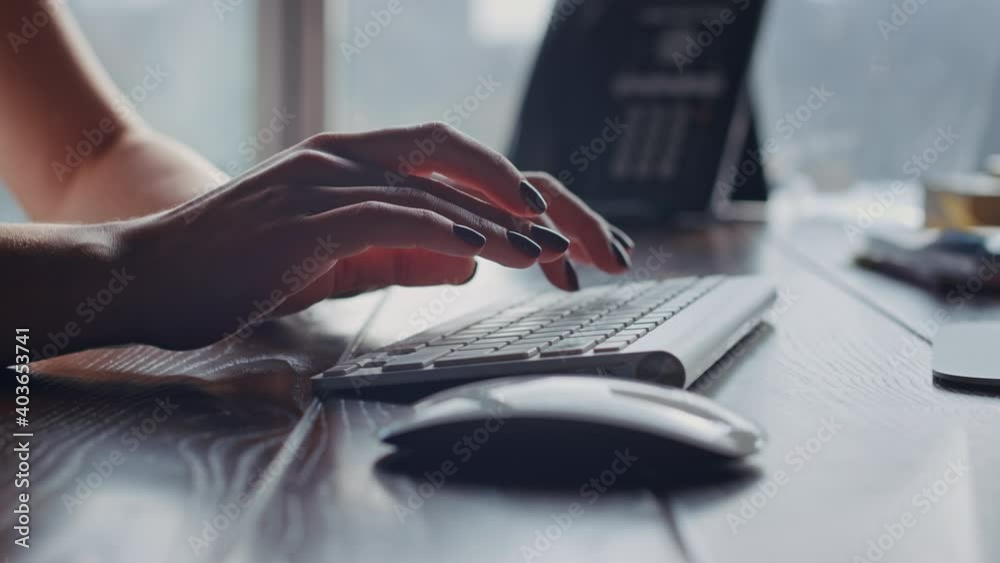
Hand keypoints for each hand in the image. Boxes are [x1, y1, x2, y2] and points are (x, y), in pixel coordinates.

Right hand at [111, 123, 632, 350]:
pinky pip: (385, 213)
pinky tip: (483, 250)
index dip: (523, 199)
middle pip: (466, 163)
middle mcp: (347, 158)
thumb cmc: (239, 267)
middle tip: (597, 245)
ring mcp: (323, 179)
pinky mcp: (302, 216)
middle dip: (541, 202)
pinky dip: (439, 228)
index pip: (462, 170)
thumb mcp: (341, 261)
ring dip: (502, 220)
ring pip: (434, 185)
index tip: (570, 243)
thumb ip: (403, 254)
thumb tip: (471, 261)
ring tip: (556, 251)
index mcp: (359, 165)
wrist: (147, 276)